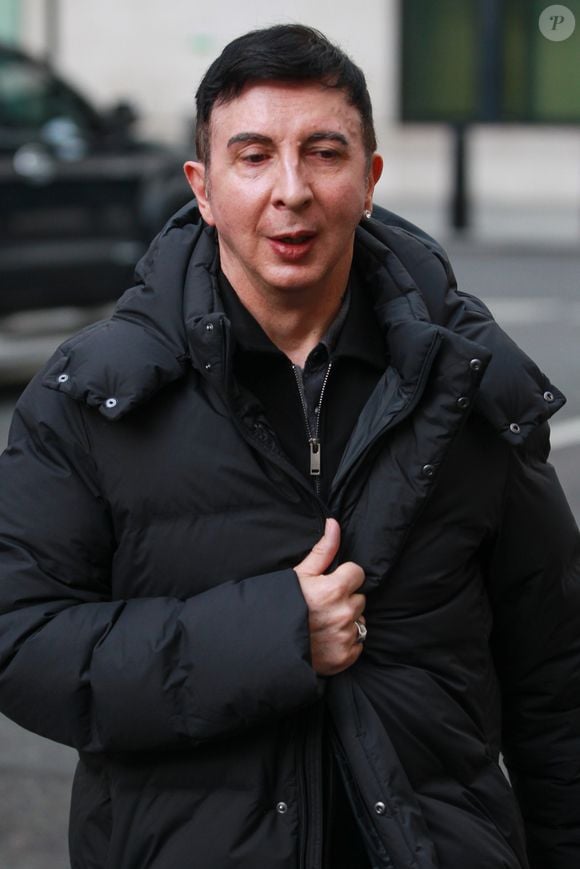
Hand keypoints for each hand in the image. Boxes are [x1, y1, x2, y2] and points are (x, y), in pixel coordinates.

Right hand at [294, 518, 365, 675]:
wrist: (268, 644)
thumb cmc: (282, 604)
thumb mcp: (299, 574)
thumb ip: (323, 550)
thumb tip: (334, 524)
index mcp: (333, 589)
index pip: (358, 574)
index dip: (345, 577)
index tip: (331, 584)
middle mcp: (342, 613)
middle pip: (359, 598)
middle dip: (345, 599)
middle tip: (323, 606)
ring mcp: (345, 637)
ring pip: (359, 620)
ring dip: (347, 621)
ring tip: (323, 623)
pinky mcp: (345, 657)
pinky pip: (357, 643)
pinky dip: (346, 642)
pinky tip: (327, 639)